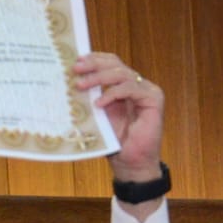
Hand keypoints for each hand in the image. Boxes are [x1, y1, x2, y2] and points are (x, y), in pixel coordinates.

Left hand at [72, 53, 165, 182]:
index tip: (76, 61)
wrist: (130, 164)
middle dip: (94, 64)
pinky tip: (99, 103)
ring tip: (81, 85)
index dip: (94, 59)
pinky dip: (112, 93)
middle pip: (115, 64)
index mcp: (123, 86)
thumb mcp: (96, 116)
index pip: (111, 63)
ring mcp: (146, 91)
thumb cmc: (114, 143)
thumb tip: (68, 82)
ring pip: (121, 73)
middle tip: (76, 69)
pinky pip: (130, 88)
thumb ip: (89, 98)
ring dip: (99, 78)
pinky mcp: (153, 99)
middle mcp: (136, 85)